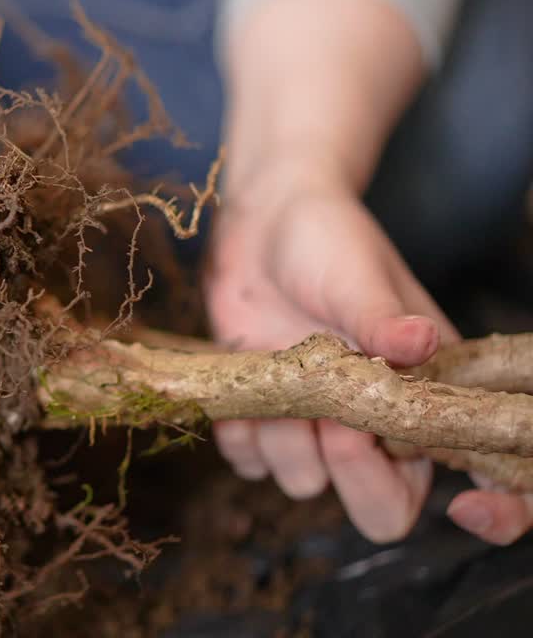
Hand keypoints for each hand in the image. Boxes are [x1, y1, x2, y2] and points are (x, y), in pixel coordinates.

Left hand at [203, 173, 532, 543]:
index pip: (474, 473)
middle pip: (381, 511)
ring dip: (283, 441)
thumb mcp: (360, 279)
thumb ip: (383, 321)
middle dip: (355, 476)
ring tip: (276, 379)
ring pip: (303, 483)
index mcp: (427, 395)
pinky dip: (239, 433)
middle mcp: (375, 423)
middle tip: (329, 419)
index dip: (495, 513)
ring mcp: (315, 425)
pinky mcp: (263, 418)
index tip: (465, 507)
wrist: (262, 223)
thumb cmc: (329, 243)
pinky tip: (239, 383)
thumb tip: (422, 342)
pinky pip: (249, 463)